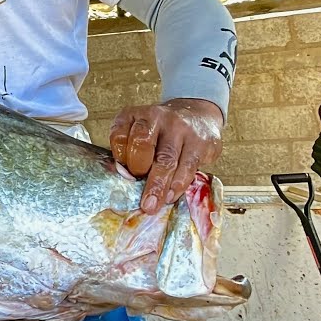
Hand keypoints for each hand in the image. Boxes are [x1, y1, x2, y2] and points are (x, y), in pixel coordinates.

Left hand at [109, 98, 224, 214]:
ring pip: (166, 159)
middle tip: (137, 196)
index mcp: (135, 115)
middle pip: (143, 145)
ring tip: (152, 205)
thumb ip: (132, 152)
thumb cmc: (163, 132)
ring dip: (158, 186)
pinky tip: (171, 196)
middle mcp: (157, 117)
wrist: (199, 115)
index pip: (120, 136)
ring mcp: (180, 128)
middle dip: (139, 172)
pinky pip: (188, 166)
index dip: (120, 158)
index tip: (125, 175)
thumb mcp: (142, 132)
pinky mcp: (200, 141)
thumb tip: (128, 181)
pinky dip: (178, 184)